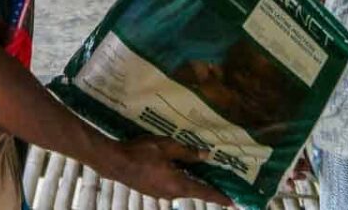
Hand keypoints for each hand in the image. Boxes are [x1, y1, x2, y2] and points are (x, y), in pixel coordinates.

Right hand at [100, 136, 231, 204]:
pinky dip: (179, 180)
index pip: (204, 193)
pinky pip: (171, 186)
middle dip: (206, 187)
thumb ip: (187, 152)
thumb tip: (205, 156)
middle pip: (194, 191)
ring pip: (182, 188)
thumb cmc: (142, 152)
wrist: (114, 162)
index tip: (233, 202)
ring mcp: (160, 194)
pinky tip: (177, 169)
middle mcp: (171, 194)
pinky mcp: (151, 191)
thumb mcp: (167, 146)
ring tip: (199, 171)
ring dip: (191, 181)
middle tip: (219, 181)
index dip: (219, 197)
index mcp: (178, 184)